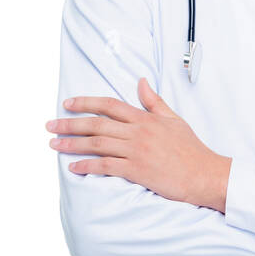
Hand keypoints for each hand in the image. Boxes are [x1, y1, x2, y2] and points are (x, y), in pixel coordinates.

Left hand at [47, 77, 231, 211]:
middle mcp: (138, 132)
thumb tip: (141, 81)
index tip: (67, 104)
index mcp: (146, 118)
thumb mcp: (174, 119)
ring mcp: (136, 151)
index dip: (85, 103)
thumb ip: (154, 102)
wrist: (204, 174)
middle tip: (50, 126)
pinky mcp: (137, 171)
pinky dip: (87, 166)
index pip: (109, 105)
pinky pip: (106, 166)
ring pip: (97, 144)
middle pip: (96, 124)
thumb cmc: (191, 149)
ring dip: (72, 145)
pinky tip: (74, 168)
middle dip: (69, 124)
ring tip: (54, 145)